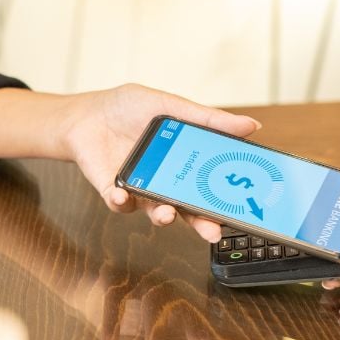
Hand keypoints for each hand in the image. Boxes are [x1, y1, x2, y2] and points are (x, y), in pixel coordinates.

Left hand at [60, 84, 260, 241]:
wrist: (88, 112)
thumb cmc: (128, 108)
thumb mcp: (172, 107)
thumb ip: (209, 119)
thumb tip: (251, 126)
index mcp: (183, 164)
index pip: (209, 186)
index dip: (224, 199)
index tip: (241, 209)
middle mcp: (164, 182)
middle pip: (187, 208)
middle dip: (200, 223)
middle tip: (213, 232)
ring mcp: (139, 189)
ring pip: (154, 211)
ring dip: (162, 216)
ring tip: (166, 214)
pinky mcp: (113, 190)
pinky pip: (119, 202)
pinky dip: (121, 200)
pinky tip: (122, 194)